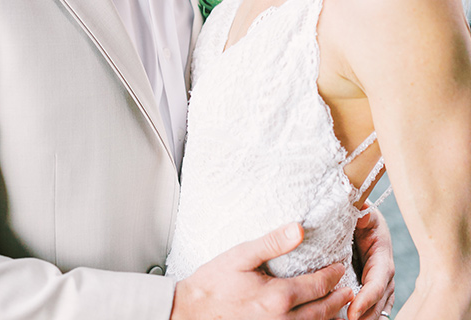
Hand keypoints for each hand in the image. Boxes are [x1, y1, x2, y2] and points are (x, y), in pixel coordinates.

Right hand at [171, 222, 352, 319]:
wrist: (190, 313)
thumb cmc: (213, 283)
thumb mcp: (242, 255)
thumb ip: (273, 242)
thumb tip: (299, 228)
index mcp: (277, 297)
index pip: (317, 286)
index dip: (332, 276)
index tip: (341, 267)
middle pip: (321, 312)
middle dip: (337, 300)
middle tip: (349, 290)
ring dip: (327, 318)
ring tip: (337, 308)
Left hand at [347, 209, 394, 319]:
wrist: (369, 225)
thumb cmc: (366, 220)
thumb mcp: (366, 216)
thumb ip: (364, 214)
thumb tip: (363, 211)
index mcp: (382, 260)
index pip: (376, 285)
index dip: (366, 300)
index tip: (352, 313)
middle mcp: (384, 278)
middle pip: (377, 304)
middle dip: (364, 317)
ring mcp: (381, 288)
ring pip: (376, 311)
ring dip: (364, 319)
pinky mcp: (373, 293)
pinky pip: (372, 311)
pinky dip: (364, 318)